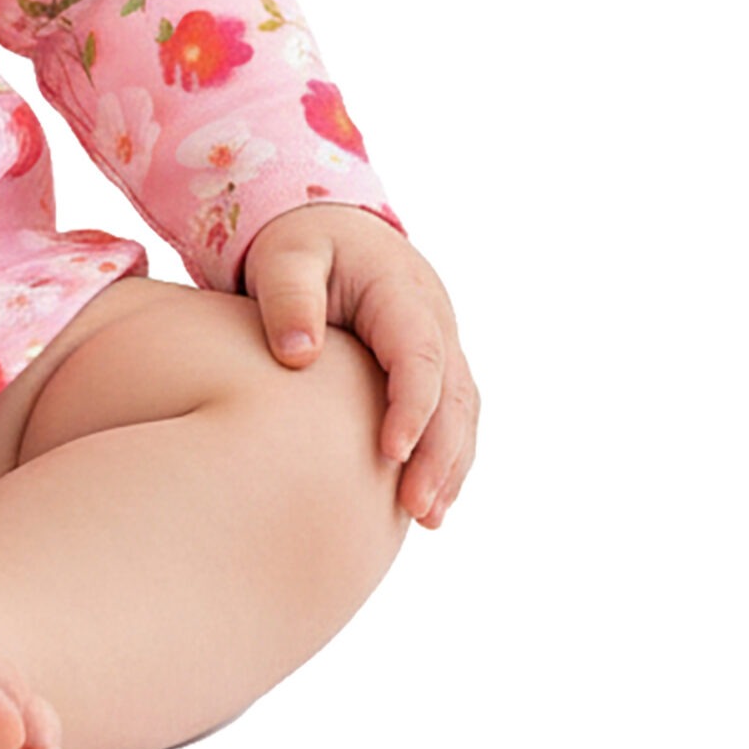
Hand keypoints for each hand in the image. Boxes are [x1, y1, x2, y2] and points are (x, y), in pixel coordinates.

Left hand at [241, 204, 477, 528]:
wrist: (326, 231)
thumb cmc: (301, 245)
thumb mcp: (285, 258)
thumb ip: (290, 297)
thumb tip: (297, 354)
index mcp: (403, 295)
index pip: (420, 357)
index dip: (412, 406)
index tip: (391, 452)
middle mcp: (434, 324)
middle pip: (454, 396)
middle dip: (441, 454)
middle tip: (417, 508)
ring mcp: (440, 348)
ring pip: (462, 414)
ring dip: (451, 465)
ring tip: (428, 517)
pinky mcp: (431, 371)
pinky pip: (451, 419)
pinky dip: (447, 458)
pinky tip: (427, 501)